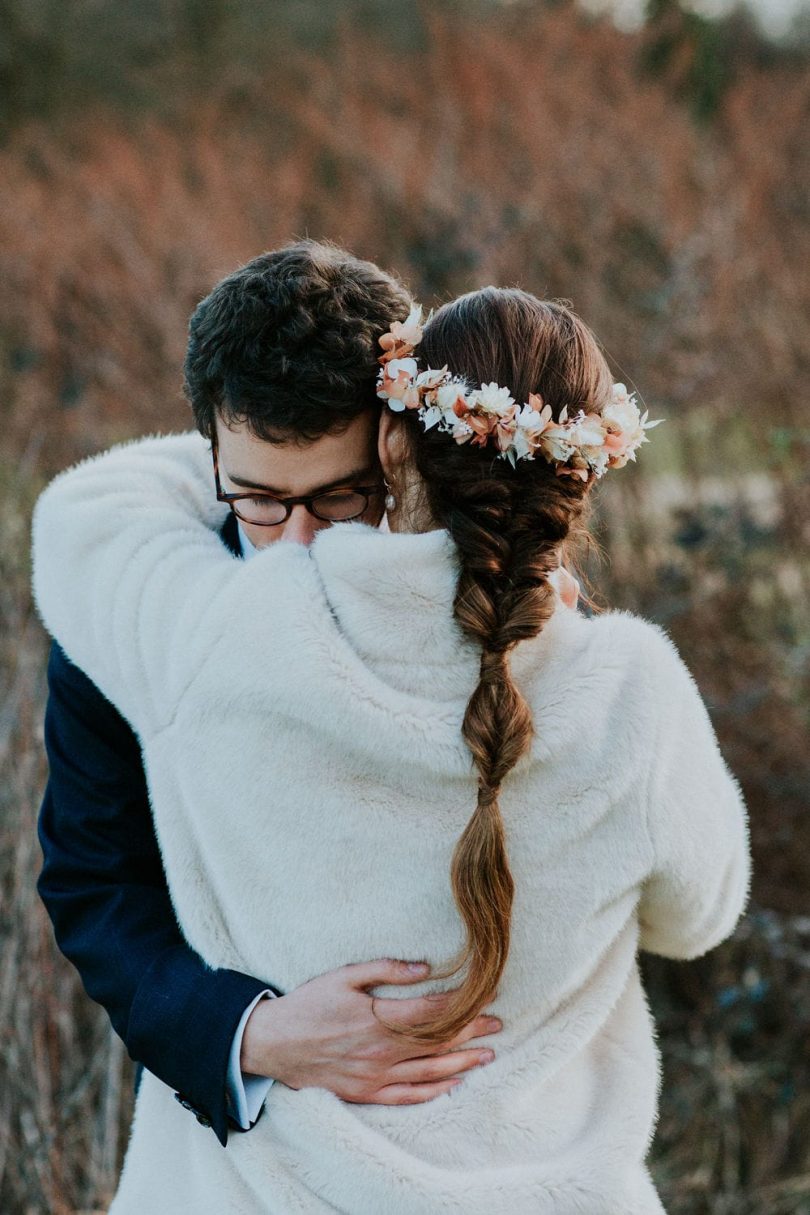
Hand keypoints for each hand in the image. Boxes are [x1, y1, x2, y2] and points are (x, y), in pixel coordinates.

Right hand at [240, 958, 501, 1105]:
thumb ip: (386, 969)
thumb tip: (425, 968)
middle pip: (438, 1042)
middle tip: (497, 1024)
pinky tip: (452, 1084)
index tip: (487, 994)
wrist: (273, 1043)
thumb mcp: (344, 976)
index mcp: (379, 1018)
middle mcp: (382, 1050)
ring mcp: (375, 1076)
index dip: (464, 1003)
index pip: (434, 1011)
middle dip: (472, 1032)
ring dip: (462, 1062)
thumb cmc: (309, 1003)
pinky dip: (433, 1091)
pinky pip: (407, 1096)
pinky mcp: (366, 1093)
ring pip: (429, 1071)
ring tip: (487, 1054)